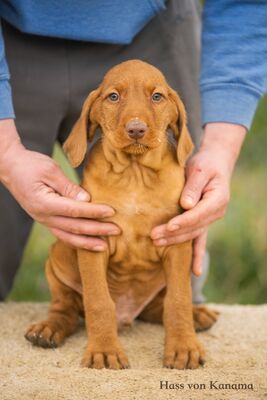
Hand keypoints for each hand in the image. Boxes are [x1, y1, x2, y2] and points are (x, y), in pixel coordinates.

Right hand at [0, 119, 118, 249]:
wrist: (10, 168)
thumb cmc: (30, 165)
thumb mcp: (50, 170)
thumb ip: (68, 187)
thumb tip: (86, 200)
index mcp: (44, 203)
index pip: (75, 210)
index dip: (94, 212)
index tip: (112, 212)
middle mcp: (43, 216)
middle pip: (74, 227)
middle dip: (97, 230)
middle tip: (117, 231)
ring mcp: (43, 220)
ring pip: (68, 236)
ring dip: (87, 242)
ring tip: (106, 246)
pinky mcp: (45, 220)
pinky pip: (63, 234)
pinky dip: (77, 240)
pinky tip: (89, 243)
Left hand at [151, 123, 246, 274]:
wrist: (215, 164)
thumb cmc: (205, 164)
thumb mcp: (199, 169)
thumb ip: (193, 186)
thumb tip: (186, 205)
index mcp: (217, 200)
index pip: (198, 215)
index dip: (183, 222)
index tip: (168, 226)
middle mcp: (215, 213)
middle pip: (193, 228)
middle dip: (173, 234)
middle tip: (153, 237)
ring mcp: (209, 220)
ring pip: (192, 235)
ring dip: (174, 241)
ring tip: (155, 243)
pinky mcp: (203, 222)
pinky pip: (199, 240)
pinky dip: (197, 256)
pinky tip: (194, 272)